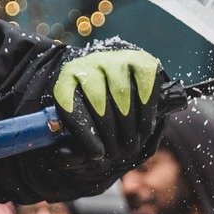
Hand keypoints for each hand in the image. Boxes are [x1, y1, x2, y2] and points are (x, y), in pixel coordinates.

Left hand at [52, 45, 164, 170]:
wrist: (115, 82)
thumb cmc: (94, 113)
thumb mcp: (77, 126)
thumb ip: (69, 144)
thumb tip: (66, 155)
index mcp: (67, 79)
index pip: (69, 102)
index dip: (84, 132)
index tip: (96, 154)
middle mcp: (89, 63)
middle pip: (97, 99)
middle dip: (109, 133)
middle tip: (116, 153)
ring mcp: (115, 59)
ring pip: (122, 92)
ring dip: (129, 125)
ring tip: (131, 145)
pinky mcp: (140, 59)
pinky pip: (145, 84)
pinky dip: (147, 110)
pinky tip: (145, 128)